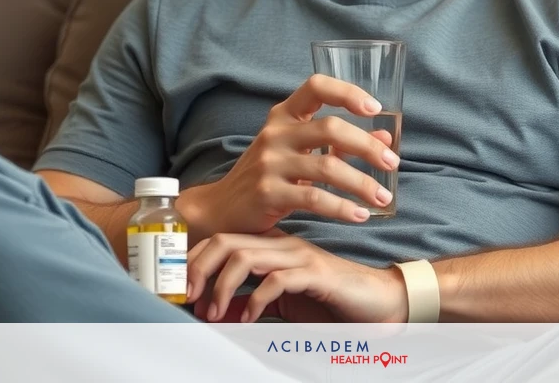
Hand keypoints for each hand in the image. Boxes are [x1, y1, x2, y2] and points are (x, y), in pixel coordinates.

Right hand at [177, 74, 399, 237]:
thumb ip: (340, 144)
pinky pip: (315, 199)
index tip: (375, 108)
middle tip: (392, 163)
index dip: (347, 92)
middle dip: (367, 146)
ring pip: (328, 167)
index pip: (316, 86)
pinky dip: (343, 208)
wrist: (223, 207)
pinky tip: (360, 215)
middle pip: (330, 128)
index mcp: (284, 115)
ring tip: (383, 197)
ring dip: (362, 183)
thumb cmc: (268, 176)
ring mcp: (270, 163)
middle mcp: (276, 133)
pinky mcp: (269, 193)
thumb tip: (386, 137)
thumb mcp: (299, 153)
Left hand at [187, 231, 407, 323]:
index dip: (195, 261)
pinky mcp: (315, 274)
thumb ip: (250, 303)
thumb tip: (218, 313)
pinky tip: (250, 318)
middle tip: (188, 299)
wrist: (377, 304)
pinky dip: (255, 301)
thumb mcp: (281, 304)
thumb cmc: (329, 301)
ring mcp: (299, 256)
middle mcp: (282, 244)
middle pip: (227, 241)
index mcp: (272, 246)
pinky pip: (276, 281)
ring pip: (246, 257)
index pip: (222, 239)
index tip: (181, 290)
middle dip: (199, 269)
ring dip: (222, 287)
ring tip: (214, 313)